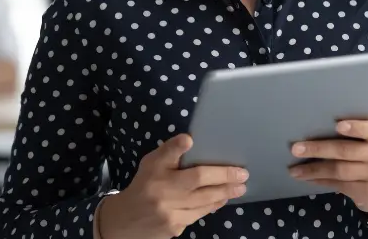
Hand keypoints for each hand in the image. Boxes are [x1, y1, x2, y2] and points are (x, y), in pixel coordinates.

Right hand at [97, 134, 247, 238]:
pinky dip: (210, 207)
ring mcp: (169, 215)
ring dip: (222, 195)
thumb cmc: (144, 184)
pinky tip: (220, 201)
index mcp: (158, 175)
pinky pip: (197, 216)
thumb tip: (189, 139)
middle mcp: (164, 195)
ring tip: (239, 189)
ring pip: (203, 204)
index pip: (182, 164)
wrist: (124, 220)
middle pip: (201, 187)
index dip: (196, 156)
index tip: (210, 148)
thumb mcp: (151, 162)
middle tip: (243, 176)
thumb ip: (170, 150)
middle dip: (225, 181)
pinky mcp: (174, 229)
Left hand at [289, 120, 367, 214]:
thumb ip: (353, 135)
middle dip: (319, 149)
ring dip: (313, 169)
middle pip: (346, 151)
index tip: (338, 125)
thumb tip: (313, 129)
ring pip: (339, 170)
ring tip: (294, 170)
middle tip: (296, 148)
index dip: (356, 127)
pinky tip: (307, 178)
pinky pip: (339, 185)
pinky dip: (320, 180)